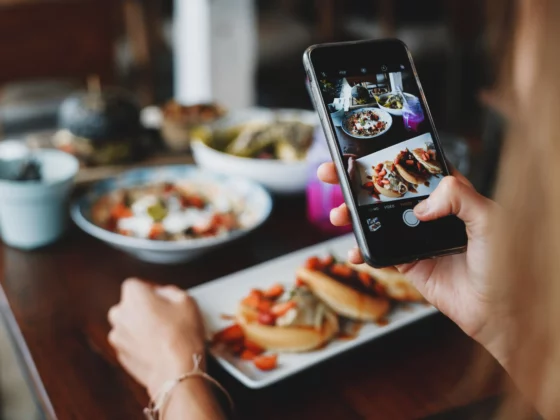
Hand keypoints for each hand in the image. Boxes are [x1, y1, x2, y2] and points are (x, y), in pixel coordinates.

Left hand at [108, 279, 205, 396]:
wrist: (176, 370)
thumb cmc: (181, 335)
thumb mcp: (186, 300)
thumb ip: (170, 290)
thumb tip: (164, 293)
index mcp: (133, 295)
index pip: (137, 285)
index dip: (152, 290)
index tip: (164, 298)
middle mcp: (119, 313)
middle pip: (130, 305)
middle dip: (144, 309)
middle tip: (166, 317)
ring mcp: (117, 336)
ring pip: (130, 325)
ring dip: (142, 327)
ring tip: (164, 335)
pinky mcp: (121, 355)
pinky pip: (131, 343)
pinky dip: (141, 344)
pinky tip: (159, 348)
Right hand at [317, 163, 508, 363]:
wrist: (499, 311)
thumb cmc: (506, 264)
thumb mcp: (491, 220)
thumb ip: (459, 197)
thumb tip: (421, 206)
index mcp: (451, 194)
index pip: (413, 167)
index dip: (387, 156)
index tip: (360, 150)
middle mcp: (431, 212)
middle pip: (386, 190)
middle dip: (355, 181)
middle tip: (330, 173)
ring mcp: (416, 237)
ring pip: (376, 219)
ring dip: (352, 215)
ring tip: (338, 215)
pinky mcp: (408, 262)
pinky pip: (378, 252)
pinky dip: (361, 252)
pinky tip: (353, 252)